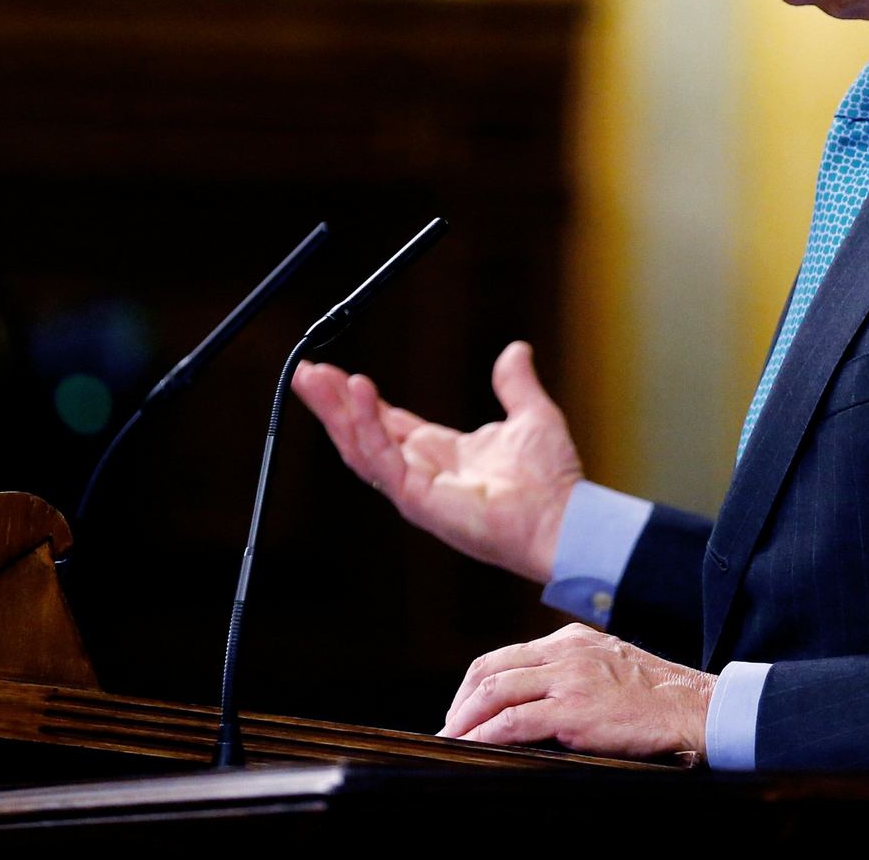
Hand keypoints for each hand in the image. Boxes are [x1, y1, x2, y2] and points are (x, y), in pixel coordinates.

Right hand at [290, 340, 581, 582]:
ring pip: (361, 448)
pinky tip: (357, 393)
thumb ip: (515, 384)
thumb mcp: (530, 414)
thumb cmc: (551, 479)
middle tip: (304, 372)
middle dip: (330, 403)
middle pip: (360, 433)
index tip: (329, 370)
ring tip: (315, 378)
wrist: (564, 519)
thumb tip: (516, 350)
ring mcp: (415, 489)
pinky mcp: (419, 501)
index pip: (383, 421)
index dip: (355, 398)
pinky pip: (383, 461)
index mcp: (438, 452)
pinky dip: (367, 426)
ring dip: (337, 412)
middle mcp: (420, 471)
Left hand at [439, 623, 714, 758]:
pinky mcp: (575, 710)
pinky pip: (515, 720)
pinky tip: (475, 747)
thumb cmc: (658, 698)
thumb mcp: (609, 668)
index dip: (475, 685)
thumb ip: (573, 674)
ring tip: (452, 741)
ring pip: (496, 691)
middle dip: (462, 701)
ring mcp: (569, 678)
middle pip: (491, 670)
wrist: (695, 709)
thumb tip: (535, 703)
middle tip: (451, 729)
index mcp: (571, 640)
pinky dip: (488, 734)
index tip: (463, 710)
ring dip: (466, 719)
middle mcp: (565, 652)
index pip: (506, 656)